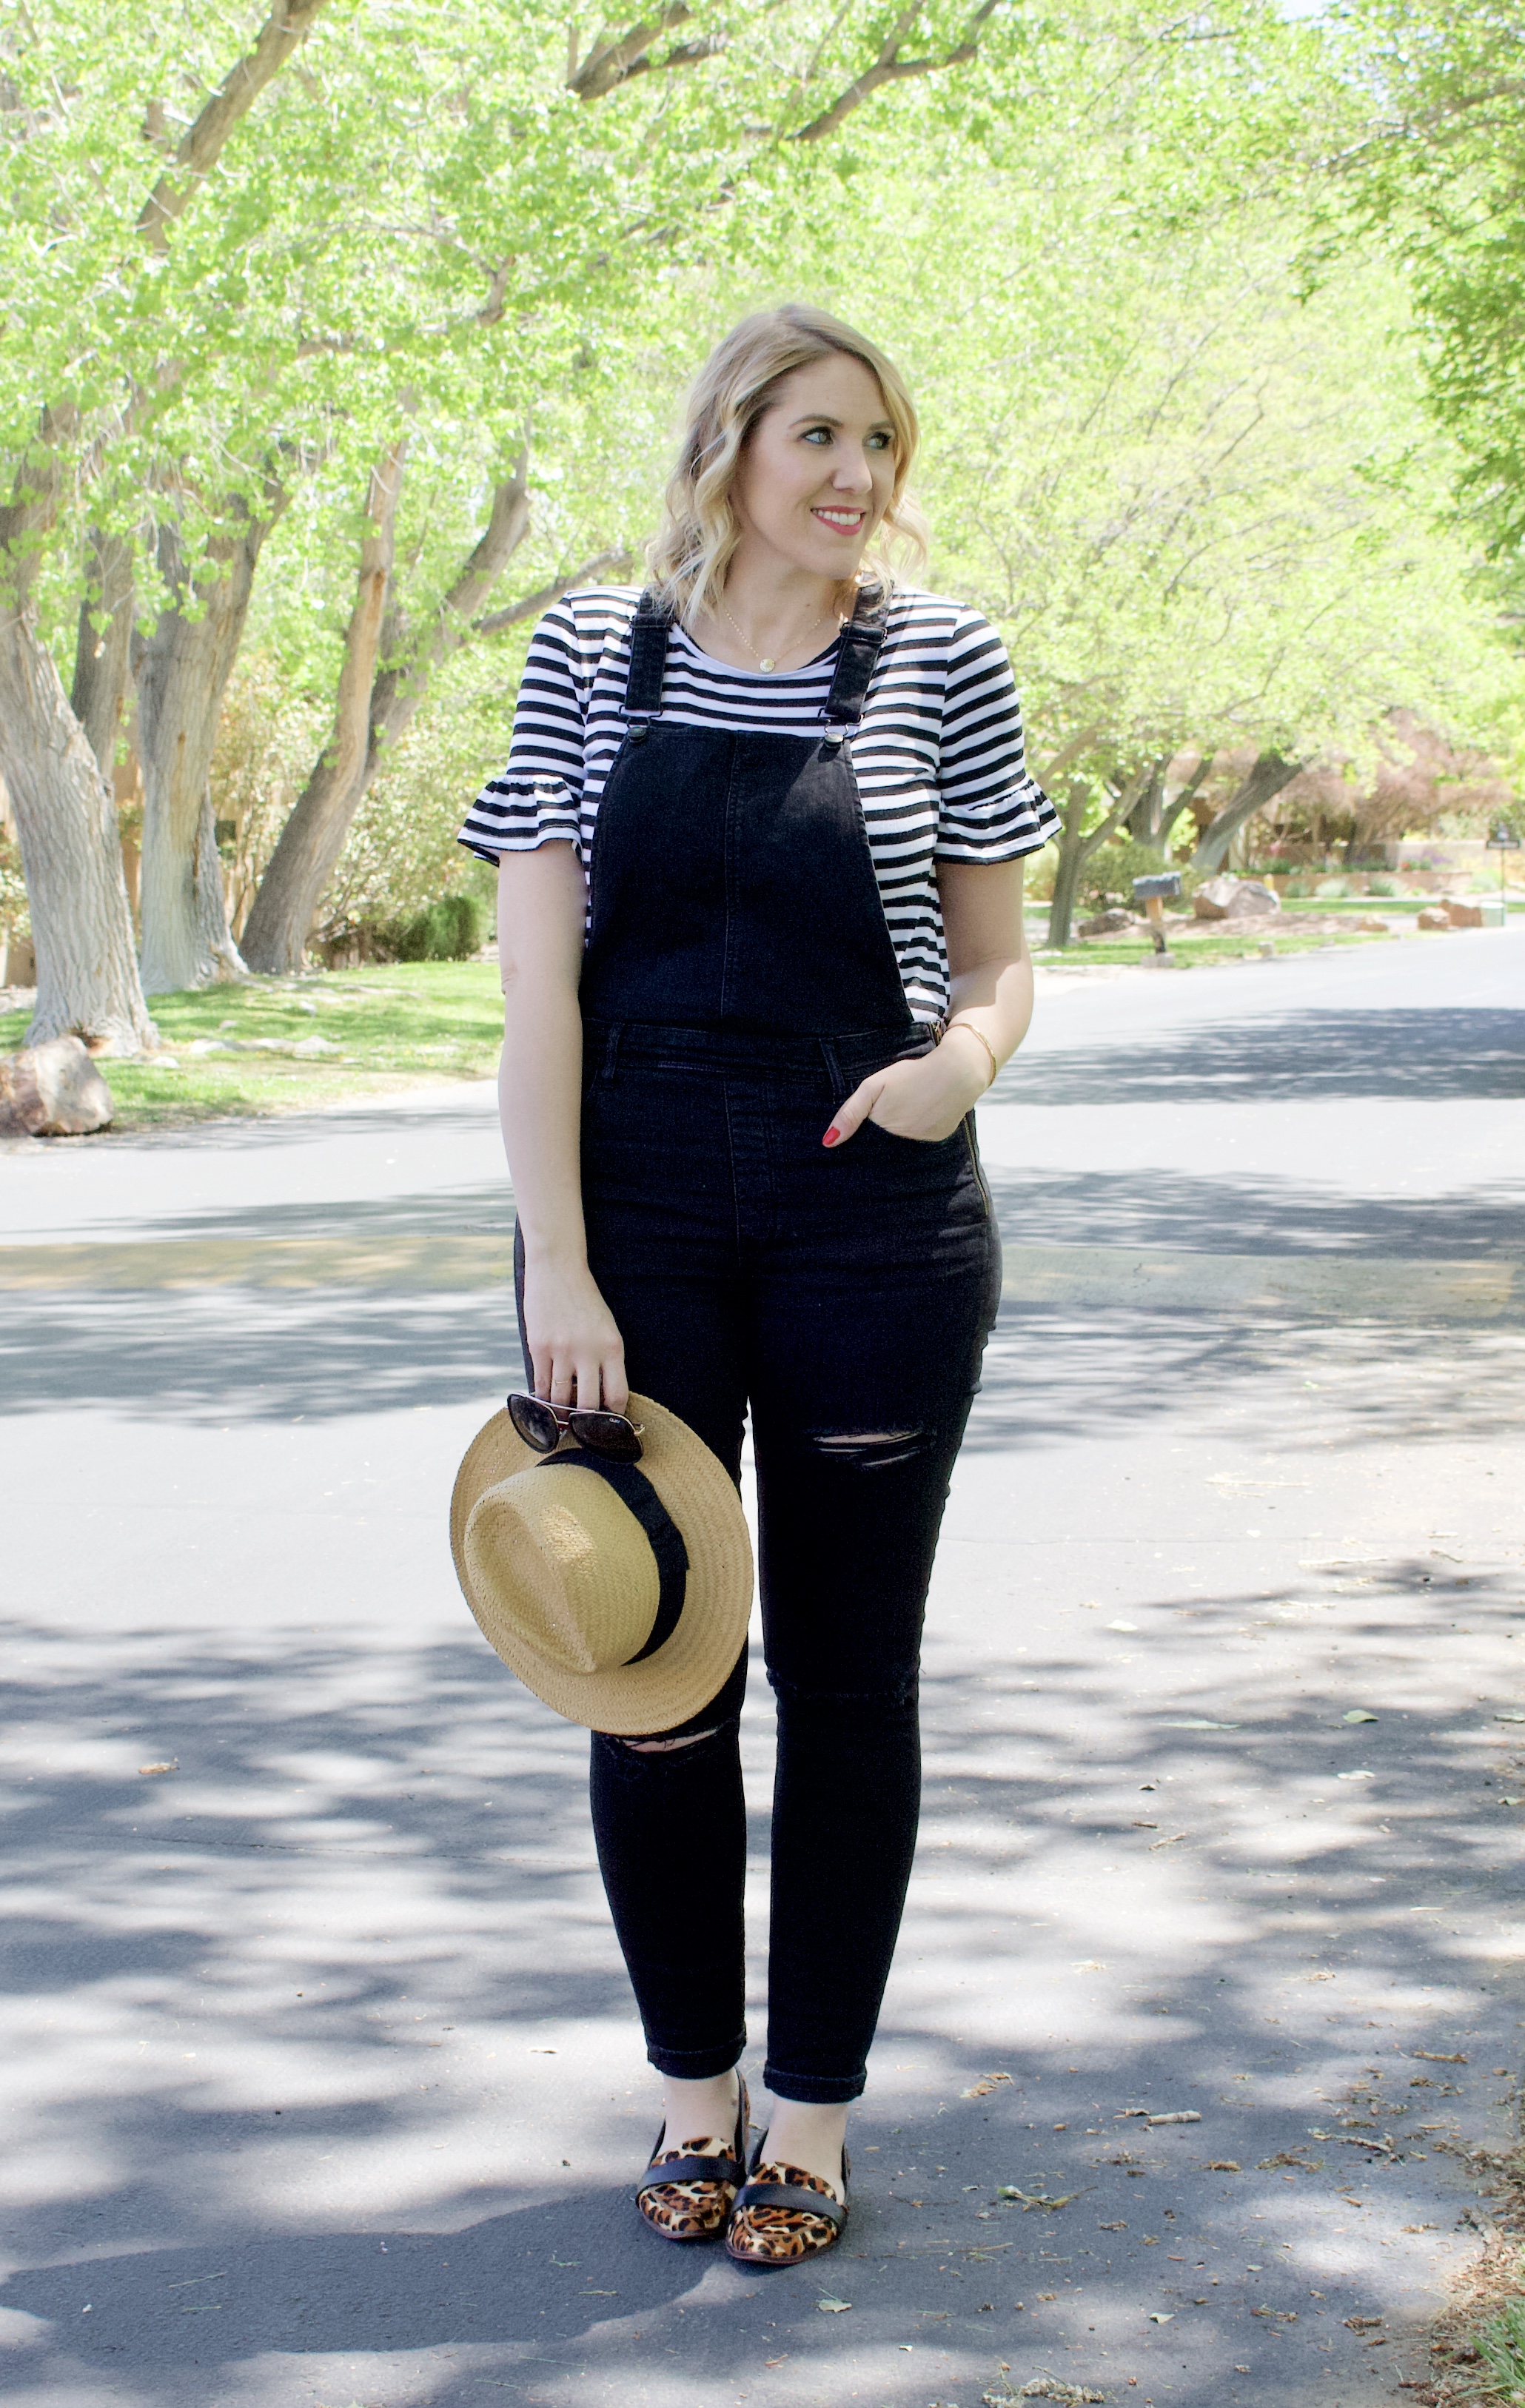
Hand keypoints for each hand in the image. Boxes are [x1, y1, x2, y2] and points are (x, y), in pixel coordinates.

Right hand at [520, 1254, 627, 1412]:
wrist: (558, 1270)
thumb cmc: (585, 1301)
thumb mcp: (607, 1328)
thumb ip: (606, 1360)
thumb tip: (601, 1396)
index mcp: (612, 1347)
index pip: (617, 1395)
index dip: (612, 1416)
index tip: (606, 1423)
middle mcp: (588, 1351)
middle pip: (588, 1405)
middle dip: (584, 1422)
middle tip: (580, 1428)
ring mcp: (562, 1350)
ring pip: (560, 1399)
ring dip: (560, 1413)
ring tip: (561, 1418)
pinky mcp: (538, 1347)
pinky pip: (541, 1384)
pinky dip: (543, 1397)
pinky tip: (544, 1401)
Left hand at [823, 1039, 988, 1147]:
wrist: (956, 1072)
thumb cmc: (911, 1075)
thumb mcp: (874, 1087)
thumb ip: (850, 1113)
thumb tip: (828, 1142)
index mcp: (883, 1131)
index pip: (864, 1145)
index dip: (860, 1140)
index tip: (859, 1133)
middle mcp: (901, 1143)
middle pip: (882, 1147)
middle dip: (878, 1139)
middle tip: (890, 1112)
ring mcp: (921, 1144)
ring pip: (901, 1146)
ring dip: (898, 1136)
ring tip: (906, 1112)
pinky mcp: (937, 1140)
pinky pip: (920, 1141)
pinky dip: (917, 1132)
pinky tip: (921, 1115)